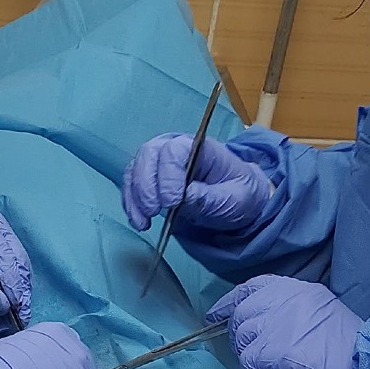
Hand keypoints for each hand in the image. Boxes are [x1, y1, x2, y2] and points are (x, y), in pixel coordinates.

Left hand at [0, 206, 30, 332]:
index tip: (13, 304)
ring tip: (3, 323)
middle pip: (16, 260)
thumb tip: (4, 304)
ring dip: (16, 299)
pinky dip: (12, 301)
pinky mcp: (1, 261)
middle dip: (16, 291)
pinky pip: (15, 281)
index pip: (1, 249)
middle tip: (14, 319)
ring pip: (21, 272)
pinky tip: (2, 318)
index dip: (10, 277)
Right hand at [122, 134, 273, 234]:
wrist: (234, 200)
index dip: (168, 175)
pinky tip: (139, 221)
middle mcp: (174, 147)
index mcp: (199, 146)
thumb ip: (210, 197)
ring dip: (135, 197)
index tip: (172, 202)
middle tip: (153, 212)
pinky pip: (132, 185)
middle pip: (149, 154)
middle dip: (146, 185)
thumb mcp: (234, 199)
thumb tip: (185, 197)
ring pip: (136, 168)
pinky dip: (131, 203)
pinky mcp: (149, 178)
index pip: (174, 151)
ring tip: (144, 222)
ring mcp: (159, 161)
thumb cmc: (238, 194)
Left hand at [206, 274, 362, 368]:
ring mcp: (274, 321)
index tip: (216, 315)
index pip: (252, 288)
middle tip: (254, 357)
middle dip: (240, 337)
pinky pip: (247, 364)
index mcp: (295, 288)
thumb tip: (265, 324)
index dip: (230, 302)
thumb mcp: (321, 311)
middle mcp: (282, 298)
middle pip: (242, 314)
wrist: (363, 367)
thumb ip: (292, 310)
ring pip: (240, 338)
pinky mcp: (270, 349)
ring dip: (249, 359)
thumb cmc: (349, 347)